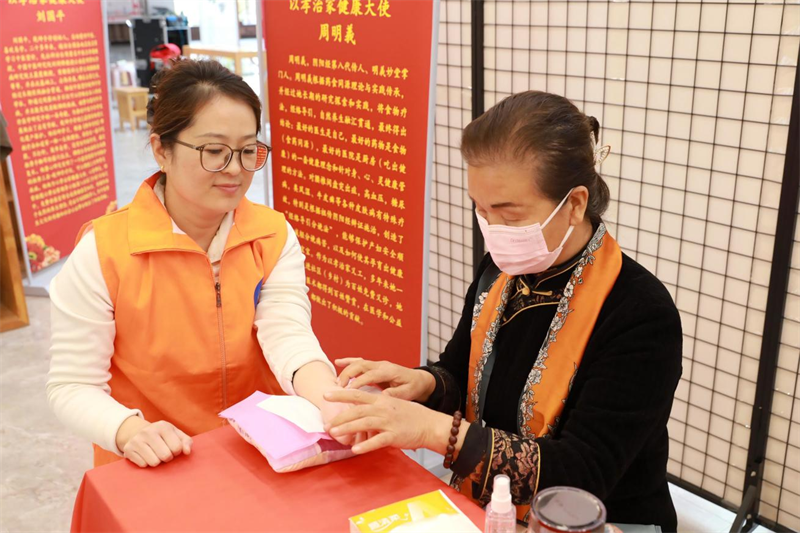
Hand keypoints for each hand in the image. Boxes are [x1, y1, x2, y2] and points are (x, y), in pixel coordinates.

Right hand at [116, 417, 192, 467]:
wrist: (137, 432)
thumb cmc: (162, 436)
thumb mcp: (175, 434)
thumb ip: (186, 442)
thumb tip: (187, 452)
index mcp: (163, 426)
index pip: (177, 448)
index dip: (177, 452)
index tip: (173, 448)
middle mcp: (148, 431)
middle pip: (165, 456)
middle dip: (167, 458)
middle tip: (164, 453)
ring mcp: (137, 440)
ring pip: (154, 462)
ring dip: (157, 462)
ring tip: (155, 454)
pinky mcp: (128, 450)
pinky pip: (143, 465)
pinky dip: (146, 463)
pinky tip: (145, 456)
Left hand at [323, 389, 458, 454]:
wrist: (429, 424)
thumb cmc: (411, 415)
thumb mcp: (392, 404)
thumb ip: (376, 405)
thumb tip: (360, 408)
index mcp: (381, 400)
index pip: (357, 394)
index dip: (341, 394)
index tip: (326, 394)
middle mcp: (383, 409)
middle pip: (356, 410)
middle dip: (339, 417)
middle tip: (326, 424)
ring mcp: (388, 422)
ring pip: (363, 423)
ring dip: (347, 428)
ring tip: (334, 434)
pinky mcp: (394, 436)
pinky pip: (377, 441)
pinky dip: (365, 445)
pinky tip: (355, 449)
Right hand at [335, 358, 435, 401]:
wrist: (419, 380)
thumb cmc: (413, 387)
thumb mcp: (408, 392)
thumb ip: (395, 394)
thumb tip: (383, 396)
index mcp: (389, 371)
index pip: (371, 375)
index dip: (358, 382)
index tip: (348, 391)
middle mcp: (382, 365)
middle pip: (361, 366)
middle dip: (348, 375)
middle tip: (339, 388)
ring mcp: (377, 364)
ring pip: (358, 363)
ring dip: (346, 371)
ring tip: (336, 383)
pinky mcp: (375, 367)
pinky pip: (360, 361)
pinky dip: (348, 361)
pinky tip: (338, 362)